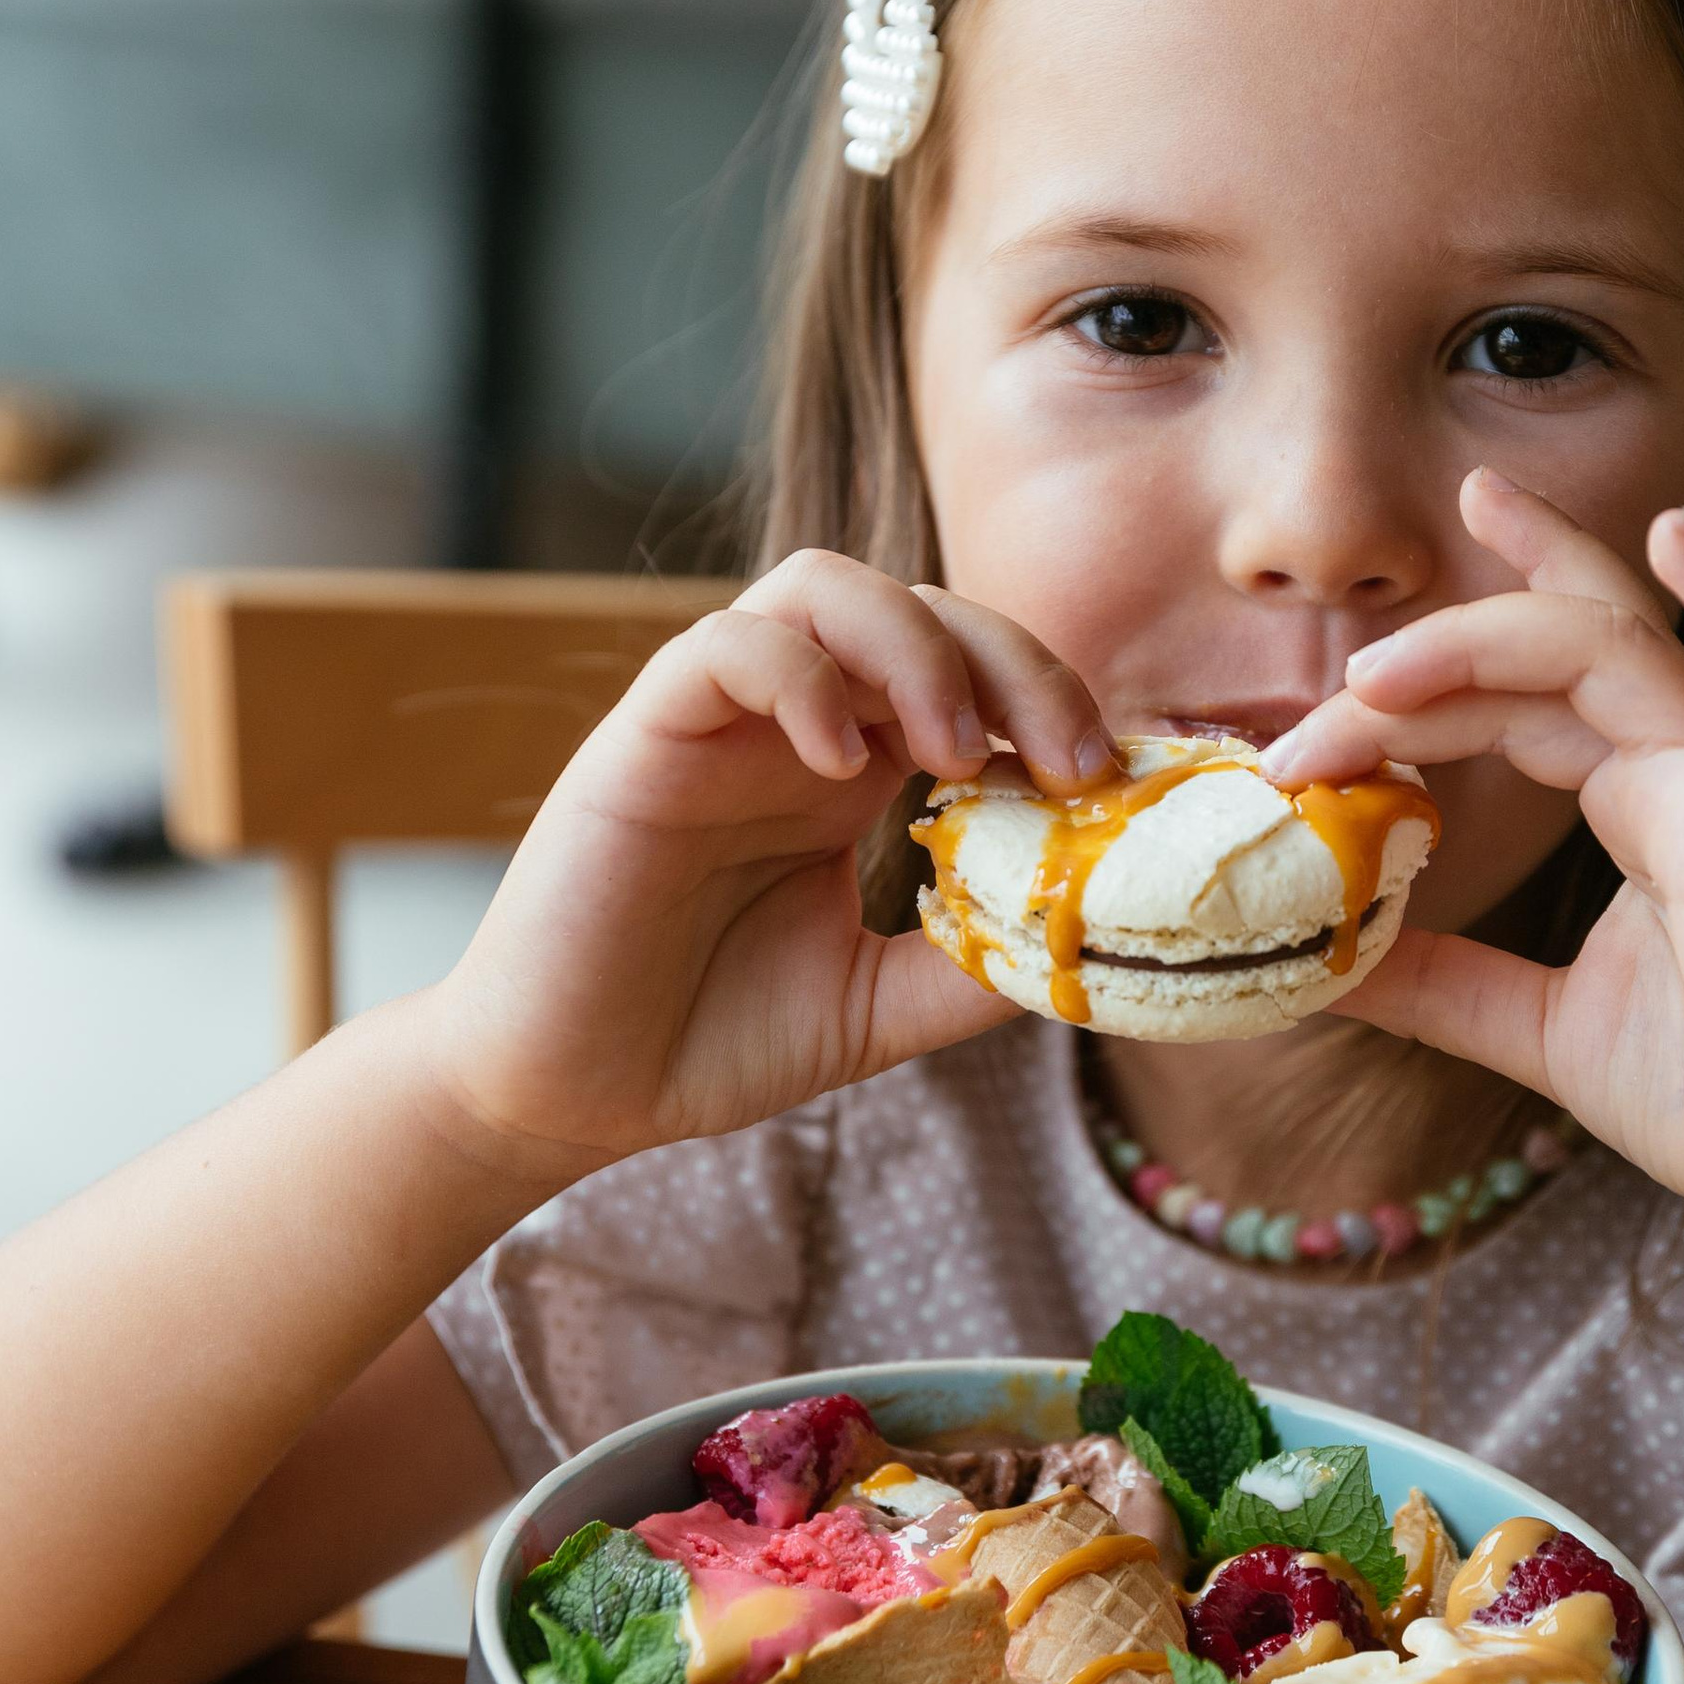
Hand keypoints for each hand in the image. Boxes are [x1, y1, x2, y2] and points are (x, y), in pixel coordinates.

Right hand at [419, 554, 1113, 1178]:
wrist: (571, 1095)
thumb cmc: (714, 1038)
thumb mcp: (882, 1007)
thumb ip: (975, 963)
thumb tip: (1092, 934)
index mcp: (861, 769)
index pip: (976, 671)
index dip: (1054, 700)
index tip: (1113, 782)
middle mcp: (798, 724)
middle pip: (923, 607)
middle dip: (1017, 661)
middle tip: (1070, 759)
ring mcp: (721, 720)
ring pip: (825, 588)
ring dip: (916, 648)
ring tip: (956, 751)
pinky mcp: (643, 736)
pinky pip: (724, 645)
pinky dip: (797, 678)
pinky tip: (843, 770)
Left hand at [1264, 470, 1683, 1274]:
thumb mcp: (1529, 1029)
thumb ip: (1434, 981)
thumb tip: (1309, 962)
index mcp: (1639, 804)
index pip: (1515, 696)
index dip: (1409, 694)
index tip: (1296, 745)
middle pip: (1549, 649)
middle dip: (1432, 649)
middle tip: (1327, 688)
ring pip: (1611, 651)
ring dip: (1487, 640)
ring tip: (1377, 674)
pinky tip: (1679, 534)